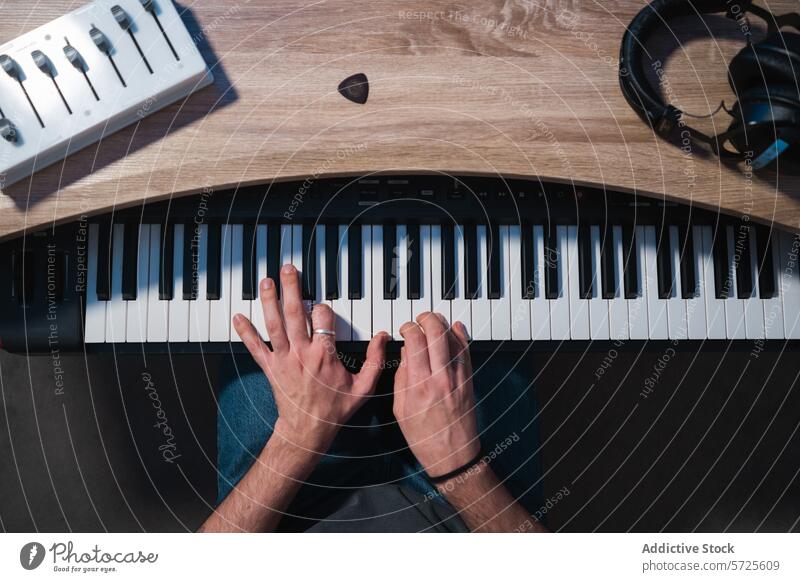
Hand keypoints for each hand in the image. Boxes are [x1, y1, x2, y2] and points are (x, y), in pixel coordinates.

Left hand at [232, 264, 388, 453]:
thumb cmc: (335, 409)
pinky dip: (245, 332)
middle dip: (291, 288)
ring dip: (269, 300)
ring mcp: (283, 359)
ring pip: (274, 324)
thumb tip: (383, 337)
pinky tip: (238, 316)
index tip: (323, 309)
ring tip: (266, 281)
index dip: (323, 308)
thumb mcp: (363, 387)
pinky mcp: (270, 367)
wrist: (308, 431)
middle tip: (288, 269)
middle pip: (294, 313)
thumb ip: (375, 360)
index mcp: (324, 355)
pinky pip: (255, 347)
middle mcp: (302, 353)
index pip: (322, 318)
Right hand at [393, 312, 479, 477]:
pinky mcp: (469, 380)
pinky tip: (454, 328)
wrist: (453, 454)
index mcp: (418, 385)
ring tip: (434, 321)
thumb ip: (402, 377)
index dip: (409, 327)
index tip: (405, 328)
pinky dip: (461, 335)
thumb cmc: (424, 436)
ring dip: (443, 323)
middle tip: (420, 319)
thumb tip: (405, 352)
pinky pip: (466, 351)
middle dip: (426, 318)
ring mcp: (457, 378)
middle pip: (436, 333)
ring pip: (453, 338)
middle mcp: (439, 378)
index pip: (414, 341)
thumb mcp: (400, 409)